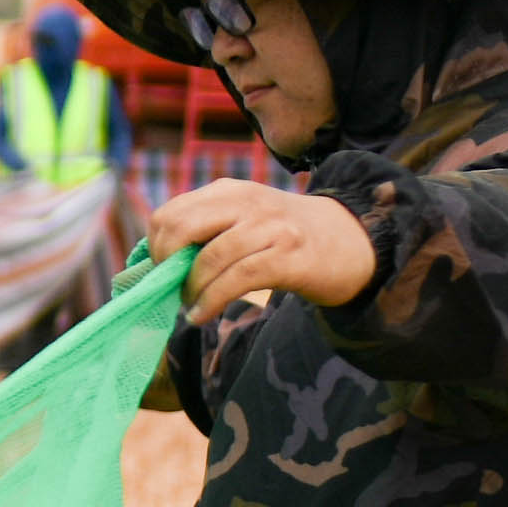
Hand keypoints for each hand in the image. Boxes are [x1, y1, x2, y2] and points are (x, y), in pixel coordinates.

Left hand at [145, 177, 376, 320]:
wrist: (353, 241)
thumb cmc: (287, 237)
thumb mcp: (245, 220)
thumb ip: (207, 230)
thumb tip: (154, 264)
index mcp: (228, 191)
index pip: (169, 214)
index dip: (156, 248)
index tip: (163, 271)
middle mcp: (247, 202)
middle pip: (180, 227)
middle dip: (165, 264)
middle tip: (171, 287)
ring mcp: (270, 226)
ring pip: (208, 258)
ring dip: (191, 291)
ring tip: (190, 305)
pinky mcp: (288, 255)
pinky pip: (236, 280)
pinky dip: (210, 302)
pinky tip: (201, 315)